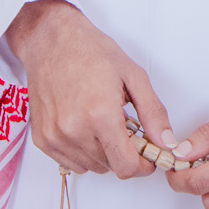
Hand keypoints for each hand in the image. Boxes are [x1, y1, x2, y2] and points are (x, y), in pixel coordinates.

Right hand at [5, 0, 173, 178]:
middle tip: (127, 129)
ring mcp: (55, 137)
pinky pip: (70, 163)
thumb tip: (166, 141)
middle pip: (110, 167)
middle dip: (124, 154)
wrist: (51, 41)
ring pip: (91, 167)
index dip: (142, 166)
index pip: (125, 166)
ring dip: (104, 153)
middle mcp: (74, 130)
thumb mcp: (133, 76)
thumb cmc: (90, 52)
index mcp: (100, 114)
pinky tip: (87, 127)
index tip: (148, 158)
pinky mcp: (42, 139)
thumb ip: (153, 112)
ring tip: (105, 123)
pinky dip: (84, 152)